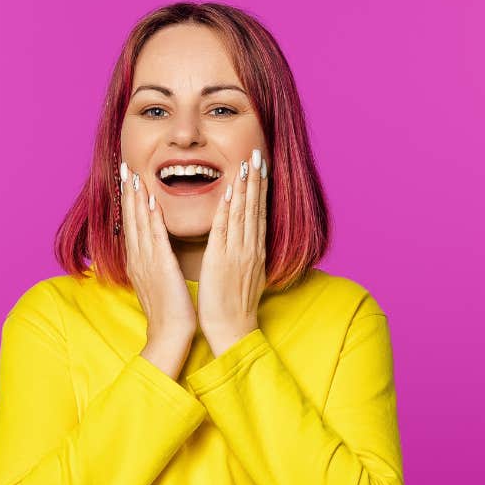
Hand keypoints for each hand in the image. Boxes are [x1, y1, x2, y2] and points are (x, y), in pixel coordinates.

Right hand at [119, 161, 196, 377]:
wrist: (169, 336)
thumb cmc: (170, 313)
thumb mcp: (159, 283)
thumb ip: (156, 264)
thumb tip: (158, 252)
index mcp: (139, 262)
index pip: (133, 225)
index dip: (130, 201)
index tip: (129, 180)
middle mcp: (138, 258)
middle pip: (131, 219)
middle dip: (128, 192)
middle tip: (125, 167)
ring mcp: (146, 262)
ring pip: (139, 223)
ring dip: (136, 197)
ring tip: (133, 174)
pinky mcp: (159, 267)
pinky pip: (154, 236)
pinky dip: (151, 216)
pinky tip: (150, 200)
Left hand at [198, 148, 268, 356]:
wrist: (233, 331)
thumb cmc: (235, 307)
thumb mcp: (245, 276)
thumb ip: (246, 256)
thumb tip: (246, 243)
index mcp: (255, 251)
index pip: (259, 213)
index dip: (260, 189)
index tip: (261, 167)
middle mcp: (250, 248)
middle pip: (255, 207)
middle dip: (257, 179)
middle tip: (258, 154)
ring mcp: (239, 253)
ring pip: (244, 213)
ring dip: (247, 186)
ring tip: (249, 162)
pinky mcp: (223, 260)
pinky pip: (227, 229)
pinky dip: (230, 209)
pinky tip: (232, 191)